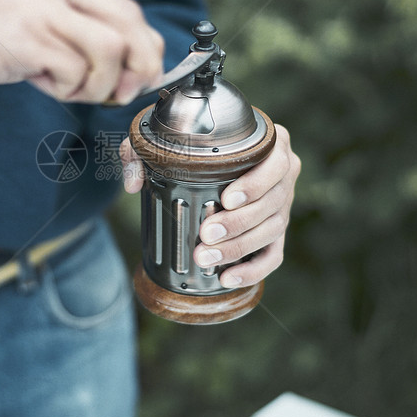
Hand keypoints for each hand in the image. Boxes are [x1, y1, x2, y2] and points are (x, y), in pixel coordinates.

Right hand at [0, 0, 164, 104]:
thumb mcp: (38, 22)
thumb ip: (82, 33)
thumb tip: (141, 71)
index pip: (127, 9)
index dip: (145, 50)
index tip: (138, 79)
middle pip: (129, 25)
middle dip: (136, 69)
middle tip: (118, 95)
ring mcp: (37, 4)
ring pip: (109, 50)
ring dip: (97, 85)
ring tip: (67, 87)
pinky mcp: (23, 36)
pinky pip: (74, 72)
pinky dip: (65, 90)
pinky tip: (36, 80)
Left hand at [120, 124, 300, 287]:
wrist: (209, 153)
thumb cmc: (192, 143)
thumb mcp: (165, 138)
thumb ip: (142, 152)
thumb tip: (133, 184)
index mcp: (270, 144)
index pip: (275, 163)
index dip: (255, 184)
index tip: (227, 199)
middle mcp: (283, 175)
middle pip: (271, 203)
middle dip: (238, 224)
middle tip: (207, 235)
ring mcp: (282, 205)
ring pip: (270, 230)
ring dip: (239, 248)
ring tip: (207, 258)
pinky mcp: (276, 231)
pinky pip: (272, 254)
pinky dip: (252, 270)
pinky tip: (227, 278)